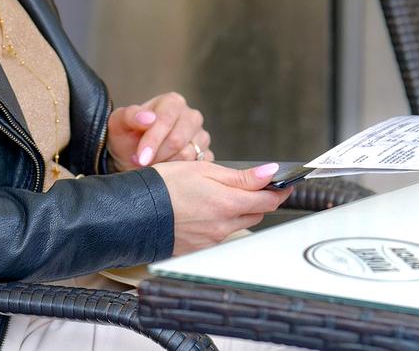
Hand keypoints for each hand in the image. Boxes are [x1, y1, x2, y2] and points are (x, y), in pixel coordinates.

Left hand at [107, 92, 210, 170]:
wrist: (133, 157)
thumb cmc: (126, 137)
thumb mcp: (119, 123)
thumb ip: (130, 116)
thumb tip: (148, 118)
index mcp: (172, 102)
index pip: (165, 120)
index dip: (152, 140)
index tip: (140, 157)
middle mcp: (191, 116)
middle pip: (178, 140)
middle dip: (157, 155)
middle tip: (141, 163)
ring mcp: (202, 136)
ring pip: (188, 156)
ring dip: (166, 165)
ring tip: (152, 164)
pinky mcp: (207, 156)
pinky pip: (197, 168)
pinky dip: (179, 173)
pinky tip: (166, 170)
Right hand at [152, 161, 291, 254]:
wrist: (134, 210)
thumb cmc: (165, 185)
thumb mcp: (203, 170)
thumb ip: (240, 176)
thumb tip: (270, 173)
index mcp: (228, 204)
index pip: (269, 200)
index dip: (280, 191)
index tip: (284, 183)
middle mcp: (223, 226)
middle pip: (256, 213)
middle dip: (258, 199)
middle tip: (250, 184)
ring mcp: (212, 240)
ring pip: (237, 224)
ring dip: (238, 210)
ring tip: (218, 194)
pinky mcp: (199, 248)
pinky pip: (219, 234)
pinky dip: (218, 221)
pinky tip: (202, 210)